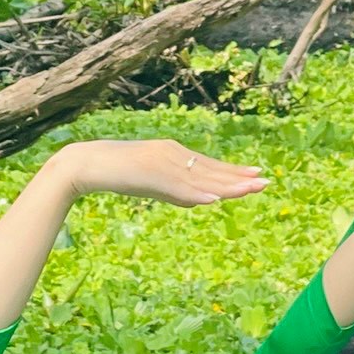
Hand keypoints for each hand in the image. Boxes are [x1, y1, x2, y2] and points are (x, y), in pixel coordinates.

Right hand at [51, 140, 265, 206]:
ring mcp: (162, 162)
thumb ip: (177, 190)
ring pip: (200, 179)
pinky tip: (213, 199)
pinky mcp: (150, 173)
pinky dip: (196, 194)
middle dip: (239, 178)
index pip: (210, 165)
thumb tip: (202, 201)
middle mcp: (172, 153)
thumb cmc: (118, 173)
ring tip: (249, 190)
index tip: (257, 175)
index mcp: (174, 153)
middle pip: (211, 169)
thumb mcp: (155, 183)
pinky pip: (177, 187)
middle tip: (266, 182)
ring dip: (226, 186)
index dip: (234, 172)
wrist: (87, 163)